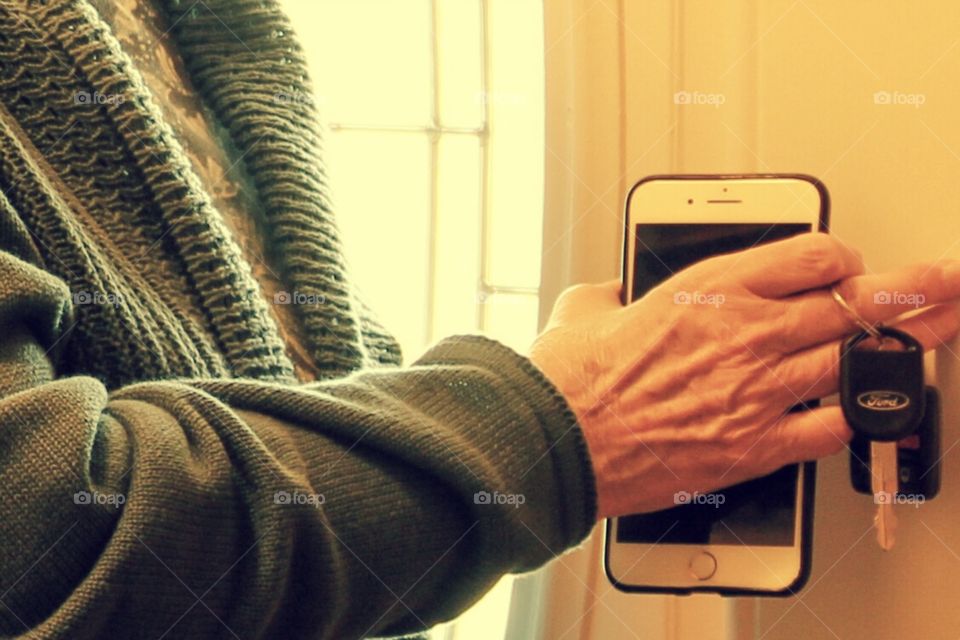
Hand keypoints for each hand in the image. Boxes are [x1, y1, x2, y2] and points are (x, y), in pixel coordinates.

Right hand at [528, 233, 959, 518]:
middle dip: (912, 289)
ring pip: (856, 360)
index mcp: (711, 289)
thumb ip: (609, 293)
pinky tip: (867, 407)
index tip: (845, 268)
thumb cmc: (571, 378)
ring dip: (904, 345)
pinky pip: (832, 427)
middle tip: (945, 281)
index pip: (813, 255)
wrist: (559, 440)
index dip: (842, 258)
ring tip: (941, 331)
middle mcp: (747, 333)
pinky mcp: (753, 445)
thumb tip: (611, 295)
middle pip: (856, 303)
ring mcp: (757, 391)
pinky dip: (855, 415)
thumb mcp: (583, 309)